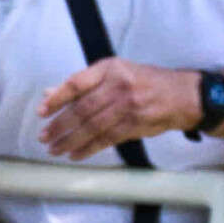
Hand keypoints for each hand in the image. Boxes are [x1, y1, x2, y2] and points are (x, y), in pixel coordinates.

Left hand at [30, 57, 200, 159]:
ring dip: (70, 140)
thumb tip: (49, 94)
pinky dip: (88, 148)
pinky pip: (106, 139)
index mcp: (110, 68)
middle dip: (59, 125)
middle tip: (44, 136)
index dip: (57, 98)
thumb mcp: (114, 73)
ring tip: (55, 149)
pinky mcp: (135, 124)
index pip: (76, 83)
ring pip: (92, 126)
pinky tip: (75, 154)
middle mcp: (119, 85)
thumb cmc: (144, 82)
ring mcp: (128, 106)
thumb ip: (83, 84)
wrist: (182, 96)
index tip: (42, 111)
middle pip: (82, 108)